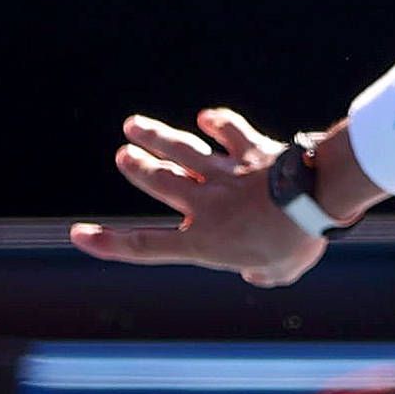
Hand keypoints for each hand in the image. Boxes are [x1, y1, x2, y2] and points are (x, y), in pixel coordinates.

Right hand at [70, 107, 327, 287]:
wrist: (314, 200)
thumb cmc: (296, 244)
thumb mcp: (276, 274)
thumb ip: (259, 275)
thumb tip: (255, 271)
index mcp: (204, 242)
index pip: (146, 246)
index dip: (109, 243)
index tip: (80, 234)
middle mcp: (206, 204)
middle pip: (160, 181)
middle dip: (139, 168)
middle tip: (124, 156)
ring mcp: (226, 173)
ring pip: (182, 151)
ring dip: (156, 137)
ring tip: (133, 125)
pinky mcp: (251, 150)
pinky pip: (230, 132)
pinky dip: (217, 123)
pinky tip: (207, 118)